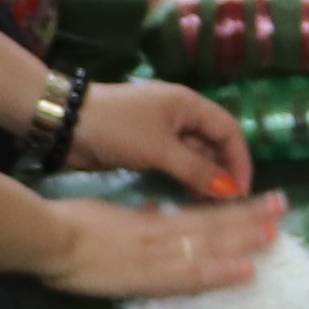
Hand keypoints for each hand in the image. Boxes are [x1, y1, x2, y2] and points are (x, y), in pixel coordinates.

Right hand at [30, 186, 292, 300]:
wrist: (49, 237)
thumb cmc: (69, 224)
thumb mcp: (109, 214)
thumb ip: (136, 217)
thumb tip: (154, 213)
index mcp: (151, 223)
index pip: (200, 216)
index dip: (233, 211)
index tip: (261, 204)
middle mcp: (161, 236)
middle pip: (212, 226)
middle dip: (250, 219)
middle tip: (284, 208)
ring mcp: (157, 256)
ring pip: (210, 245)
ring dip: (245, 240)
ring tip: (277, 233)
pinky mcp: (149, 277)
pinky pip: (193, 275)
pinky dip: (222, 272)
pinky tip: (248, 271)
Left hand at [75, 78, 255, 200]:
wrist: (66, 125)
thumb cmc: (117, 129)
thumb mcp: (159, 149)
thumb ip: (196, 170)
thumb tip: (230, 191)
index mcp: (188, 104)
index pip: (229, 129)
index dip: (240, 159)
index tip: (242, 190)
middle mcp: (180, 114)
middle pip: (214, 142)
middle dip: (224, 170)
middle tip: (227, 203)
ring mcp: (163, 130)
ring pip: (195, 154)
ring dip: (205, 176)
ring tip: (210, 204)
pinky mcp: (147, 145)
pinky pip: (176, 161)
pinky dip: (186, 177)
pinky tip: (189, 197)